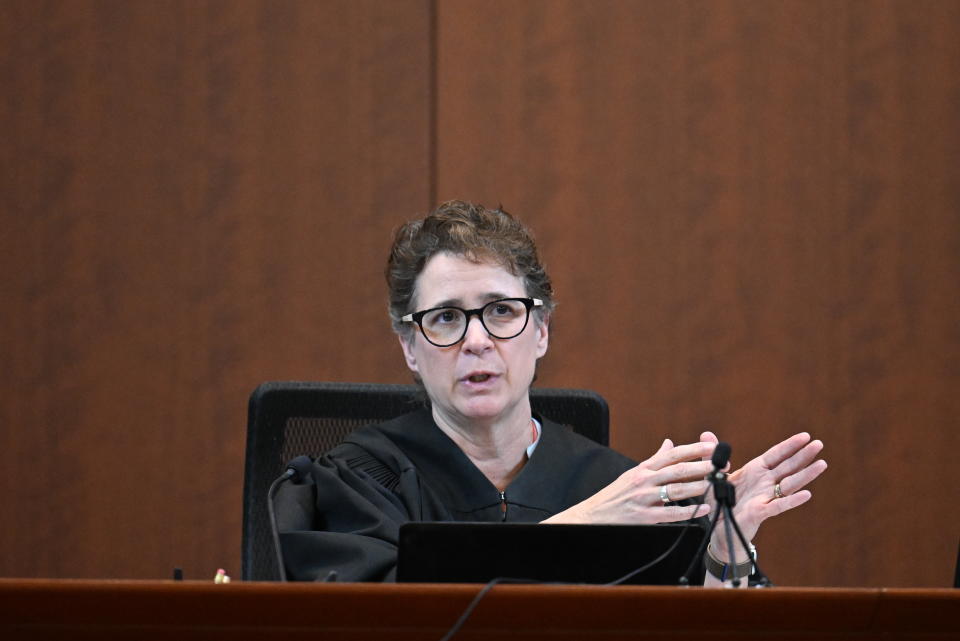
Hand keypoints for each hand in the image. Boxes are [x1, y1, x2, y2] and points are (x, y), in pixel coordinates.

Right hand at [545, 438, 714, 523]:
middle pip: (677, 469)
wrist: (593, 517)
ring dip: (698, 486)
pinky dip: (688, 512)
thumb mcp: (633, 474)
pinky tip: (703, 509)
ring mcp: (643, 499)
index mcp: (643, 469)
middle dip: (702, 466)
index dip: (693, 449)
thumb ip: (654, 460)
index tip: (712, 447)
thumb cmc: (615, 496)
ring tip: (716, 484)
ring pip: (676, 490)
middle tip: (722, 465)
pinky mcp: (643, 517)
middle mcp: (643, 480)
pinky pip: (670, 514)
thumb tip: (669, 443)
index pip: (672, 454)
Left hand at [700, 431, 826, 560]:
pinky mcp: (761, 512)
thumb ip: (712, 456)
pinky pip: (779, 506)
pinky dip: (792, 500)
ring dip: (805, 474)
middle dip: (803, 455)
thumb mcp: (712, 475)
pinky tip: (807, 494)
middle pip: (787, 466)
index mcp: (754, 471)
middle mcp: (764, 482)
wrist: (717, 527)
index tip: (805, 436)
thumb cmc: (718, 500)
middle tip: (819, 443)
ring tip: (822, 464)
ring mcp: (765, 497)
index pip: (776, 455)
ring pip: (789, 484)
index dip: (790, 445)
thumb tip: (707, 434)